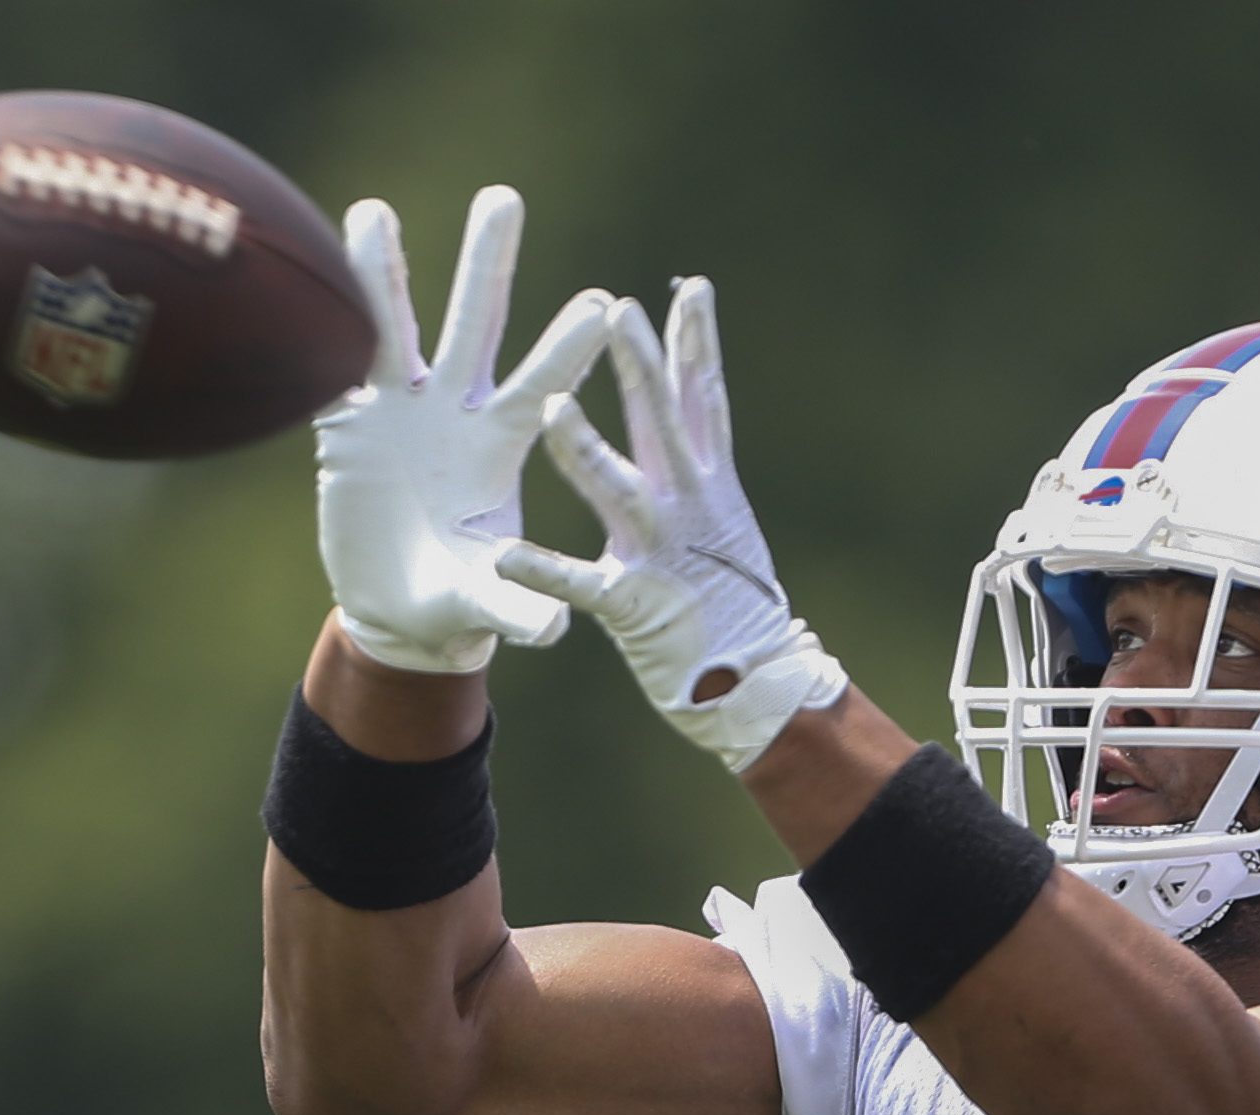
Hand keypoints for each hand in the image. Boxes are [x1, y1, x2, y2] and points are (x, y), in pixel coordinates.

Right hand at [314, 186, 614, 674]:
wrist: (402, 611)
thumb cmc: (457, 603)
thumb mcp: (486, 609)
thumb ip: (516, 609)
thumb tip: (553, 628)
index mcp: (499, 449)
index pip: (539, 387)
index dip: (566, 349)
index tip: (601, 303)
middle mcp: (454, 414)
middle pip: (476, 324)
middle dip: (487, 264)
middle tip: (504, 198)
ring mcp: (400, 412)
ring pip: (393, 326)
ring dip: (382, 271)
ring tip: (372, 208)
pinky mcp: (348, 426)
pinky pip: (334, 364)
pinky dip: (322, 324)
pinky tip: (304, 273)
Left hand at [495, 278, 848, 770]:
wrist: (754, 681)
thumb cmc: (729, 597)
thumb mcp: (723, 514)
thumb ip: (697, 452)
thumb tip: (690, 384)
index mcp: (707, 483)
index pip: (701, 399)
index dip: (697, 343)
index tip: (692, 287)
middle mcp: (688, 506)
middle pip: (663, 423)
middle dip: (641, 366)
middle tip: (617, 310)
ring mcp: (660, 551)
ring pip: (618, 489)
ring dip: (586, 449)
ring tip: (553, 407)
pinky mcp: (631, 604)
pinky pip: (579, 585)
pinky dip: (543, 572)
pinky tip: (505, 557)